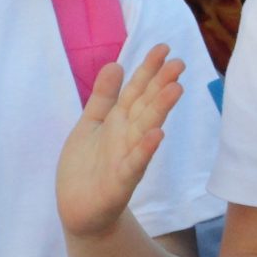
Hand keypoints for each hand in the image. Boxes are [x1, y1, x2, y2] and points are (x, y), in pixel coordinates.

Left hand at [57, 45, 183, 238]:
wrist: (78, 209)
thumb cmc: (86, 166)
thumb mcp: (90, 125)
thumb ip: (103, 97)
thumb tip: (115, 63)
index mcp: (120, 121)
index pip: (137, 90)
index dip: (148, 70)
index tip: (163, 48)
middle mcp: (128, 136)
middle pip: (146, 106)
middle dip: (161, 85)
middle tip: (178, 63)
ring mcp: (127, 158)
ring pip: (145, 129)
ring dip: (160, 111)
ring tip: (175, 89)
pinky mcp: (121, 182)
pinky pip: (134, 164)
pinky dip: (145, 150)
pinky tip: (156, 135)